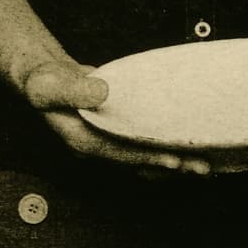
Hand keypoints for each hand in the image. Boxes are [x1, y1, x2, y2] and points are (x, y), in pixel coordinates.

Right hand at [20, 56, 212, 176]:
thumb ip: (72, 89)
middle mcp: (99, 149)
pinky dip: (166, 147)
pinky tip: (188, 147)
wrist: (45, 81)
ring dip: (175, 163)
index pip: (121, 154)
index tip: (175, 160)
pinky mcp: (119, 134)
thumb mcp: (49, 83)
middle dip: (172, 166)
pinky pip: (146, 145)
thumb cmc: (43, 81)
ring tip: (205, 165)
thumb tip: (102, 91)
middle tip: (203, 167)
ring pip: (146, 159)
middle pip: (140, 163)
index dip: (148, 158)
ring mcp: (110, 143)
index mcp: (83, 142)